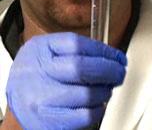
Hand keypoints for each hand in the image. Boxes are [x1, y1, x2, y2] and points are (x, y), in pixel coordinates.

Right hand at [6, 32, 126, 129]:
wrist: (17, 97)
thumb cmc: (40, 71)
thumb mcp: (51, 49)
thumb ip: (78, 49)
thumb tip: (114, 58)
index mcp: (40, 50)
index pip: (77, 45)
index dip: (104, 51)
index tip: (118, 57)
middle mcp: (38, 73)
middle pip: (82, 68)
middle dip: (110, 70)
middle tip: (120, 72)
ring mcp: (41, 100)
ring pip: (87, 94)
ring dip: (105, 91)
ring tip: (105, 89)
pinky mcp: (47, 122)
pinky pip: (84, 116)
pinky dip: (98, 110)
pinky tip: (97, 104)